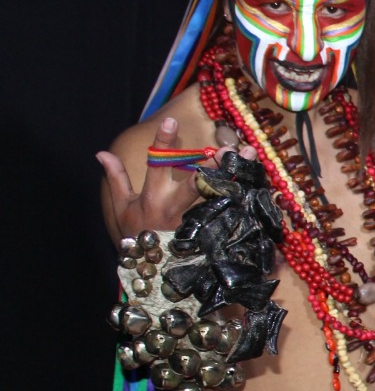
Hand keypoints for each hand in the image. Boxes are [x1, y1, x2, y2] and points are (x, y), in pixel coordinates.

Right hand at [97, 116, 250, 237]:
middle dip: (213, 165)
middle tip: (230, 147)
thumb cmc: (136, 232)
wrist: (152, 270)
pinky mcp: (210, 231)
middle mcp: (176, 208)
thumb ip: (116, 178)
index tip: (170, 121)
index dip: (162, 144)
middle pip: (196, 184)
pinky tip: (257, 178)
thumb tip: (102, 153)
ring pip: (218, 195)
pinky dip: (243, 194)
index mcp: (153, 198)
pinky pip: (229, 211)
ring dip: (236, 175)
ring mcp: (195, 221)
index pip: (156, 166)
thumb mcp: (121, 206)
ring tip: (251, 155)